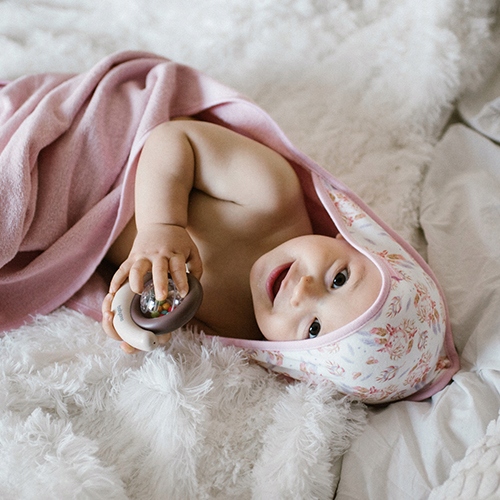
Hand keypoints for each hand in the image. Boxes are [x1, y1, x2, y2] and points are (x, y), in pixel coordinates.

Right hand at [102, 224, 202, 351]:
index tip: (184, 293)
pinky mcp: (132, 257)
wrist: (160, 223)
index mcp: (175, 254)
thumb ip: (196, 268)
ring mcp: (143, 255)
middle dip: (159, 283)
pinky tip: (112, 292)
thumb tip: (195, 288)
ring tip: (137, 292)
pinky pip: (122, 269)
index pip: (178, 267)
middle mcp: (159, 254)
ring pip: (137, 267)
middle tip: (161, 297)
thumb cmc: (178, 242)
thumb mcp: (192, 251)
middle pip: (158, 268)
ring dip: (136, 280)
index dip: (181, 280)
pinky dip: (116, 280)